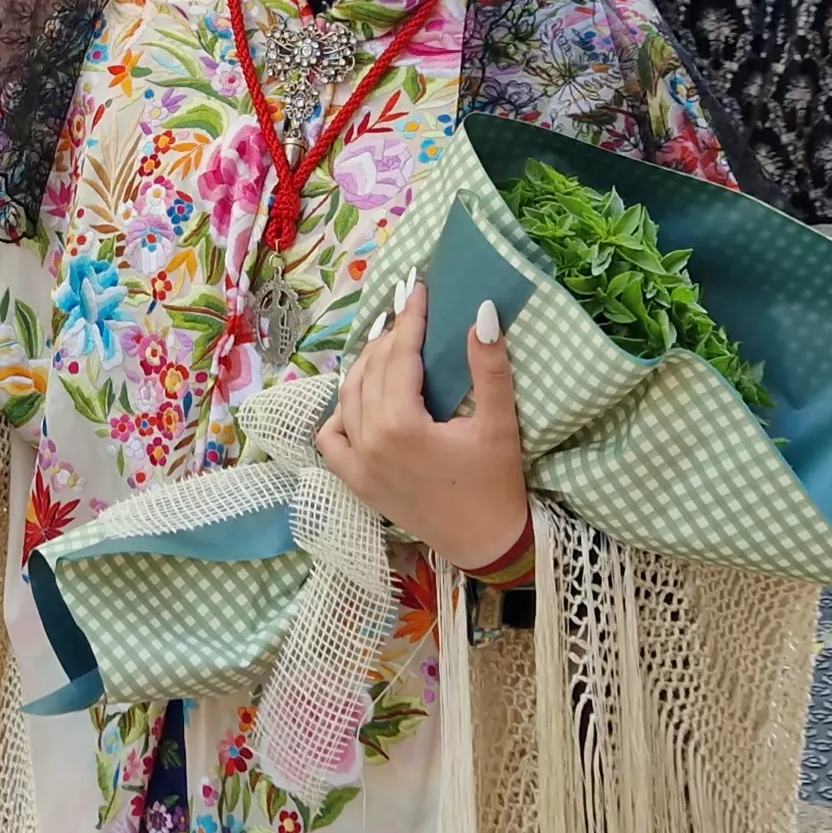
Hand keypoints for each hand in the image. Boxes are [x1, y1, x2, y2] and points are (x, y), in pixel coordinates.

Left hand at [315, 280, 532, 572]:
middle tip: (409, 312)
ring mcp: (357, 465)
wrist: (486, 544)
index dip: (409, 318)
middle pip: (370, 371)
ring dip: (366, 366)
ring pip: (347, 398)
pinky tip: (360, 399)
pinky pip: (331, 440)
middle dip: (390, 336)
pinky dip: (340, 413)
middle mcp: (368, 442)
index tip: (416, 288)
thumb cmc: (496, 484)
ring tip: (390, 345)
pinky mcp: (357, 483)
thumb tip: (482, 313)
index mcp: (400, 425)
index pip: (398, 355)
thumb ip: (489, 367)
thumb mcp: (499, 423)